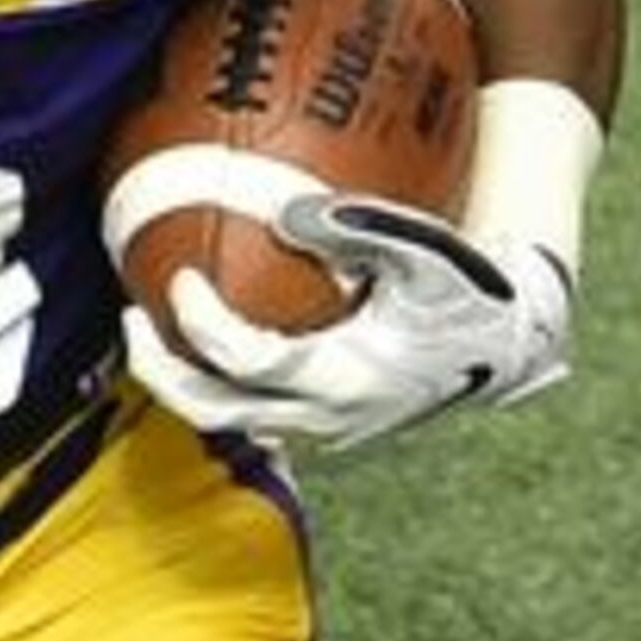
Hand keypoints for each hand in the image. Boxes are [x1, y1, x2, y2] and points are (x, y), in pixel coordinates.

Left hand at [121, 193, 574, 451]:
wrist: (512, 343)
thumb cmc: (470, 288)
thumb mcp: (429, 251)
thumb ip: (361, 228)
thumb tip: (285, 212)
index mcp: (349, 378)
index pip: (249, 362)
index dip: (202, 325)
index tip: (178, 280)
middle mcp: (328, 416)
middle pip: (215, 412)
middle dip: (159, 372)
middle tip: (128, 318)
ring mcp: (323, 427)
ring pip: (228, 418)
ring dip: (180, 379)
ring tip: (145, 328)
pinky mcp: (322, 422)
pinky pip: (251, 406)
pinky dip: (216, 376)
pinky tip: (194, 332)